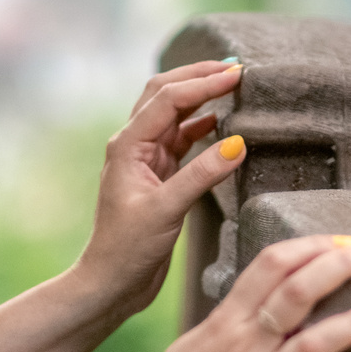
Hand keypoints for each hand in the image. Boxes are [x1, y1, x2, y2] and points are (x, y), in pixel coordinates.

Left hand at [75, 60, 248, 312]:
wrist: (112, 283)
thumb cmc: (128, 250)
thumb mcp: (166, 211)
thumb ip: (202, 175)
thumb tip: (238, 143)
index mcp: (127, 145)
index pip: (168, 99)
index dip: (203, 83)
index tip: (237, 74)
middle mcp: (134, 145)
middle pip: (166, 93)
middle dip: (198, 76)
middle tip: (236, 68)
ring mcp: (146, 159)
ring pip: (175, 113)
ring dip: (201, 96)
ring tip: (233, 86)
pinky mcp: (160, 175)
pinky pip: (182, 138)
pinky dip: (203, 124)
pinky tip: (223, 122)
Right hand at [117, 237, 350, 351]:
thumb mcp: (196, 343)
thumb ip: (232, 318)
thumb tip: (266, 295)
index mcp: (224, 324)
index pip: (271, 265)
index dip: (312, 246)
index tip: (342, 241)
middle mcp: (243, 349)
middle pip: (296, 292)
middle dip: (340, 266)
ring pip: (313, 344)